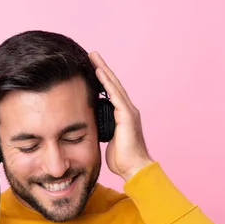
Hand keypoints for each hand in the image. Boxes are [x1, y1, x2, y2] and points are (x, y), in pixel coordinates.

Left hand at [89, 52, 152, 180]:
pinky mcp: (127, 116)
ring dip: (103, 70)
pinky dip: (106, 83)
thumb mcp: (107, 140)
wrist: (134, 168)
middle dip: (102, 69)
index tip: (91, 68)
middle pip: (113, 85)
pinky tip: (98, 72)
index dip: (101, 80)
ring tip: (93, 57)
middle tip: (91, 55)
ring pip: (114, 85)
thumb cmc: (122, 159)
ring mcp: (128, 111)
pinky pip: (115, 95)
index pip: (110, 93)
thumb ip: (102, 129)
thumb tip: (91, 126)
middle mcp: (127, 110)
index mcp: (122, 115)